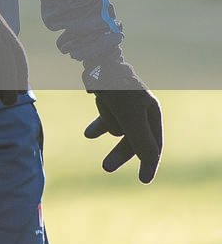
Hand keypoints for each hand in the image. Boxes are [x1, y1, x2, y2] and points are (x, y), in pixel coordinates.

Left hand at [83, 58, 162, 182]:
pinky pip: (106, 118)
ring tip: (95, 120)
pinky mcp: (111, 100)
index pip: (154, 145)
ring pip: (116, 127)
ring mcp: (126, 106)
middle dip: (120, 153)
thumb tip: (151, 161)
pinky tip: (88, 135)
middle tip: (105, 168)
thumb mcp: (130, 117)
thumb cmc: (117, 90)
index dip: (149, 163)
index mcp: (152, 113)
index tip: (143, 180)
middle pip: (133, 140)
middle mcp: (142, 110)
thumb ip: (140, 139)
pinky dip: (99, 124)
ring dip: (105, 122)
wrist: (97, 62)